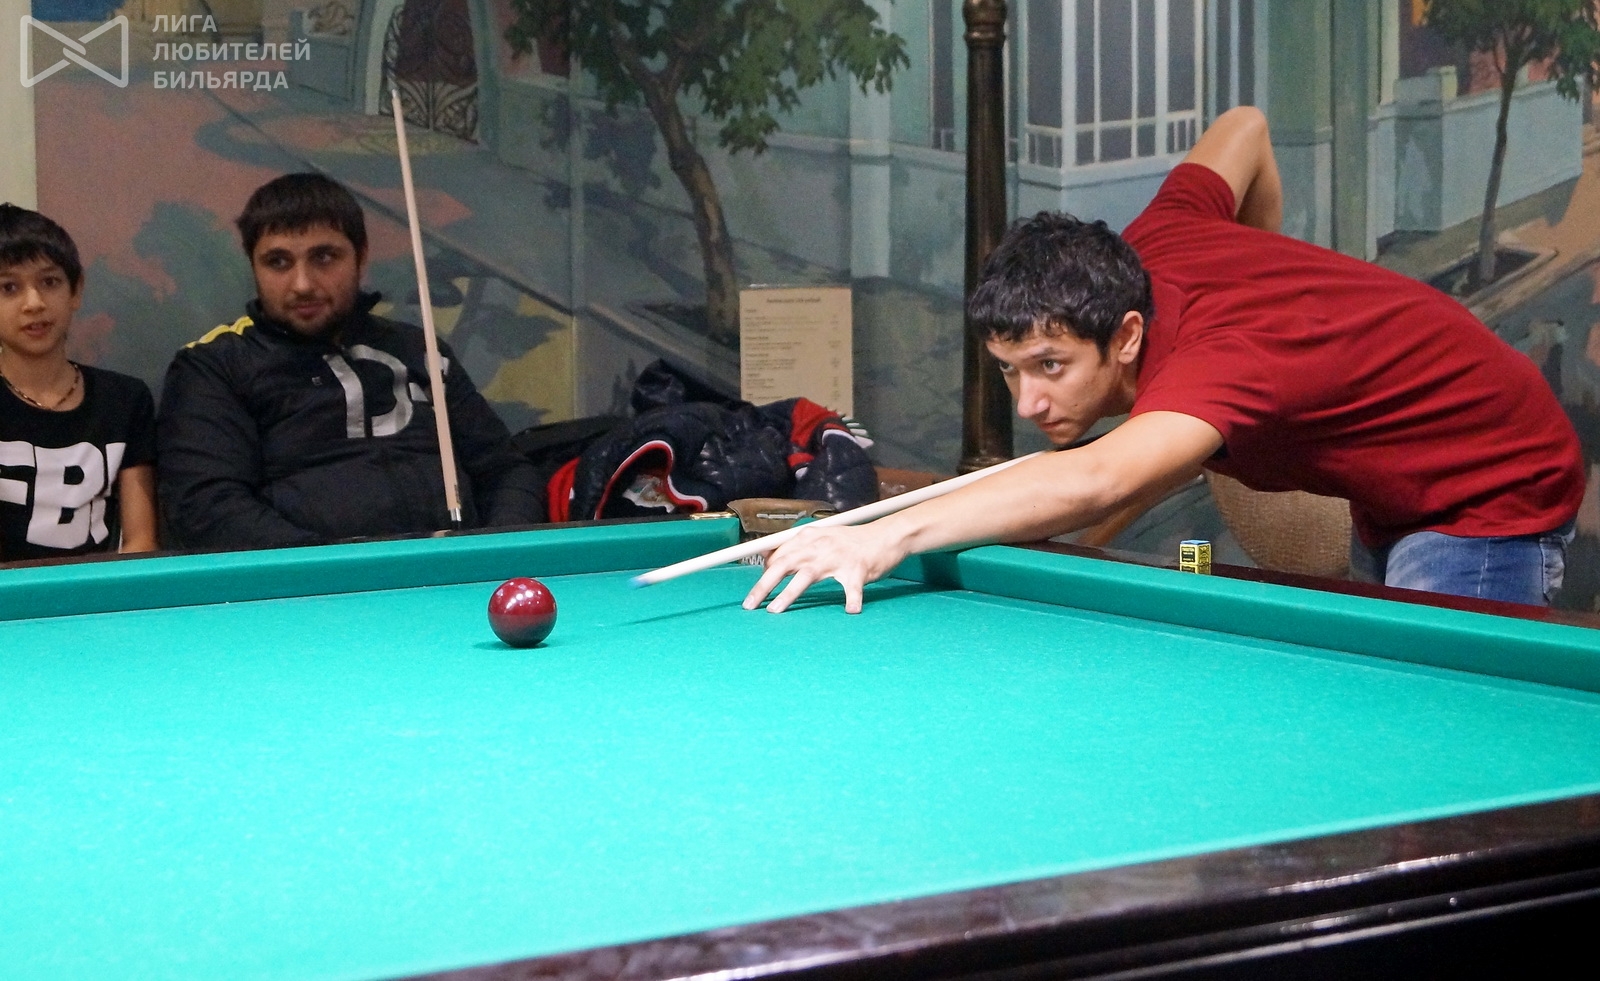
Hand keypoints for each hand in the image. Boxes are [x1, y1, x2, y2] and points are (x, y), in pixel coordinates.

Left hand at [743, 523, 907, 613]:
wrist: (886, 537)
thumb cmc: (852, 543)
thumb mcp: (822, 538)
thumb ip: (798, 548)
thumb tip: (769, 559)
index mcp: (809, 538)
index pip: (778, 555)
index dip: (763, 575)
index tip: (753, 594)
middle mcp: (820, 546)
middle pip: (784, 565)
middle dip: (764, 585)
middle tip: (749, 604)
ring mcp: (839, 558)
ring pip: (807, 576)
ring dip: (788, 594)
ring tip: (774, 610)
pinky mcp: (858, 570)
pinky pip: (852, 589)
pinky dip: (852, 601)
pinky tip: (851, 611)